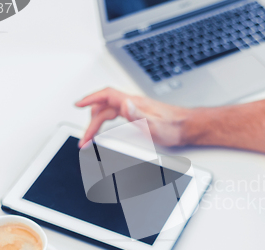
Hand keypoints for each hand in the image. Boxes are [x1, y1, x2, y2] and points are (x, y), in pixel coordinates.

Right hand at [75, 87, 191, 147]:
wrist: (187, 127)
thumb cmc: (174, 127)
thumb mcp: (155, 125)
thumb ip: (138, 115)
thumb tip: (124, 104)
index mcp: (134, 103)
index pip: (107, 95)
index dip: (90, 98)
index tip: (77, 104)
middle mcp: (133, 103)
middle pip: (104, 107)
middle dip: (90, 121)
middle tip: (84, 138)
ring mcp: (135, 108)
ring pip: (109, 111)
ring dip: (96, 122)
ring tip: (89, 137)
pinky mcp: (138, 114)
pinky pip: (115, 115)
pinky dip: (105, 121)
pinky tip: (104, 129)